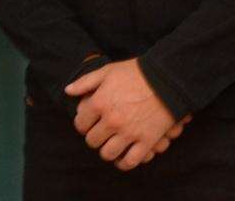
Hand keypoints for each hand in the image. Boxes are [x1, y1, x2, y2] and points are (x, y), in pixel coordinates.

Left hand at [64, 59, 186, 170]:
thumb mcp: (108, 71)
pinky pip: (130, 161)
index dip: (82, 124)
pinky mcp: (146, 141)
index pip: (81, 124)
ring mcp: (129, 133)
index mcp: (100, 103)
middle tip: (99, 133)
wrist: (167, 79)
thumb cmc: (135, 73)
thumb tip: (67, 91)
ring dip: (106, 151)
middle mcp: (112, 120)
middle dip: (93, 138)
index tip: (87, 123)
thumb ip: (85, 82)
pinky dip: (123, 163)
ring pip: (108, 154)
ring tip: (109, 145)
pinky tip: (122, 157)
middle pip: (92, 141)